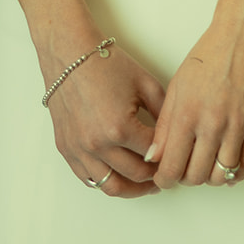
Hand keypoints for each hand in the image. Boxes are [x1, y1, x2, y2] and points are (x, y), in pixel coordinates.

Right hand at [46, 41, 165, 199]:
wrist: (70, 54)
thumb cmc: (106, 64)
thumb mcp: (145, 83)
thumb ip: (163, 112)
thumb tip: (174, 135)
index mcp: (120, 128)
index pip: (153, 155)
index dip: (169, 156)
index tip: (176, 156)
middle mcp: (98, 145)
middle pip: (135, 175)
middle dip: (155, 176)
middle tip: (166, 173)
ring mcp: (79, 150)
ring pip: (111, 186)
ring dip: (132, 189)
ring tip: (146, 183)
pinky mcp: (66, 149)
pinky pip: (89, 179)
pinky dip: (106, 181)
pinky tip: (120, 174)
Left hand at [148, 14, 243, 190]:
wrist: (243, 32)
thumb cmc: (210, 53)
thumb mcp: (177, 85)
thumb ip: (165, 124)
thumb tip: (156, 156)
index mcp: (187, 113)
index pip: (171, 167)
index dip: (165, 179)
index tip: (165, 178)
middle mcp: (212, 123)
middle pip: (196, 176)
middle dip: (186, 178)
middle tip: (185, 169)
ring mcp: (238, 125)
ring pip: (221, 176)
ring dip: (211, 177)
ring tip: (207, 165)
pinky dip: (236, 174)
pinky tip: (229, 167)